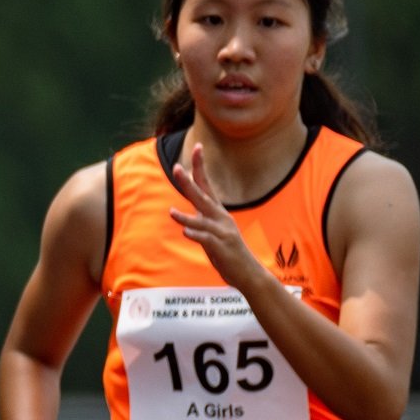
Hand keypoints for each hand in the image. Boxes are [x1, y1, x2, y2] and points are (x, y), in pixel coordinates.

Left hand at [165, 142, 262, 284]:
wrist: (247, 273)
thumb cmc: (227, 252)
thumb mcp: (213, 232)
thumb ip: (201, 220)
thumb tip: (187, 213)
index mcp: (218, 212)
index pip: (207, 185)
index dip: (200, 167)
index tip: (197, 147)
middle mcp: (221, 218)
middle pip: (203, 196)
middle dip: (188, 182)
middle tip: (176, 167)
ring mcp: (222, 232)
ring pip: (202, 220)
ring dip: (186, 217)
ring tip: (171, 212)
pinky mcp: (221, 248)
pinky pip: (206, 240)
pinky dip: (196, 235)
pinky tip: (185, 233)